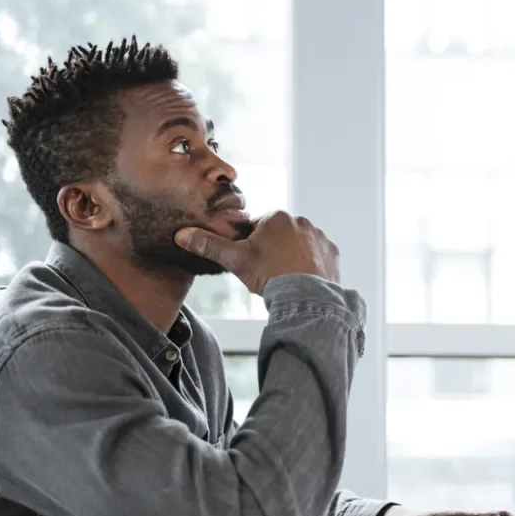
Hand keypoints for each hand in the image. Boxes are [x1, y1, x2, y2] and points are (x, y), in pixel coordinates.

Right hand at [174, 211, 339, 294]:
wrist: (305, 298)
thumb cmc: (270, 276)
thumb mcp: (236, 260)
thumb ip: (209, 245)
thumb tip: (182, 235)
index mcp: (276, 217)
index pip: (257, 228)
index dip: (251, 246)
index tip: (253, 263)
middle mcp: (301, 221)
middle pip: (279, 235)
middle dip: (272, 250)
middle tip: (268, 273)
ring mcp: (320, 236)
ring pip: (299, 245)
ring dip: (292, 256)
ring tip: (286, 278)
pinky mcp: (332, 252)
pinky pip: (318, 255)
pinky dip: (311, 264)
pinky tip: (303, 278)